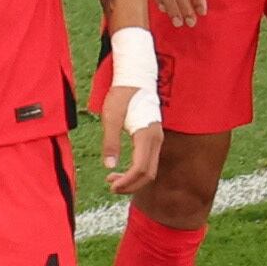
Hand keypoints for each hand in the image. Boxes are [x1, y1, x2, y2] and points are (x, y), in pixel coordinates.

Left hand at [95, 38, 164, 193]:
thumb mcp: (110, 117)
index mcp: (146, 136)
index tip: (111, 186)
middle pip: (148, 173)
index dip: (127, 182)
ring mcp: (157, 139)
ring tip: (112, 180)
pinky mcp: (153, 138)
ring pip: (150, 169)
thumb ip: (110, 142)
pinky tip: (121, 171)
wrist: (136, 78)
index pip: (141, 169)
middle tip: (110, 187)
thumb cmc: (121, 95)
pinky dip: (136, 171)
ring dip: (133, 179)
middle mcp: (156, 140)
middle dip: (131, 185)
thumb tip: (109, 166)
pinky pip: (148, 161)